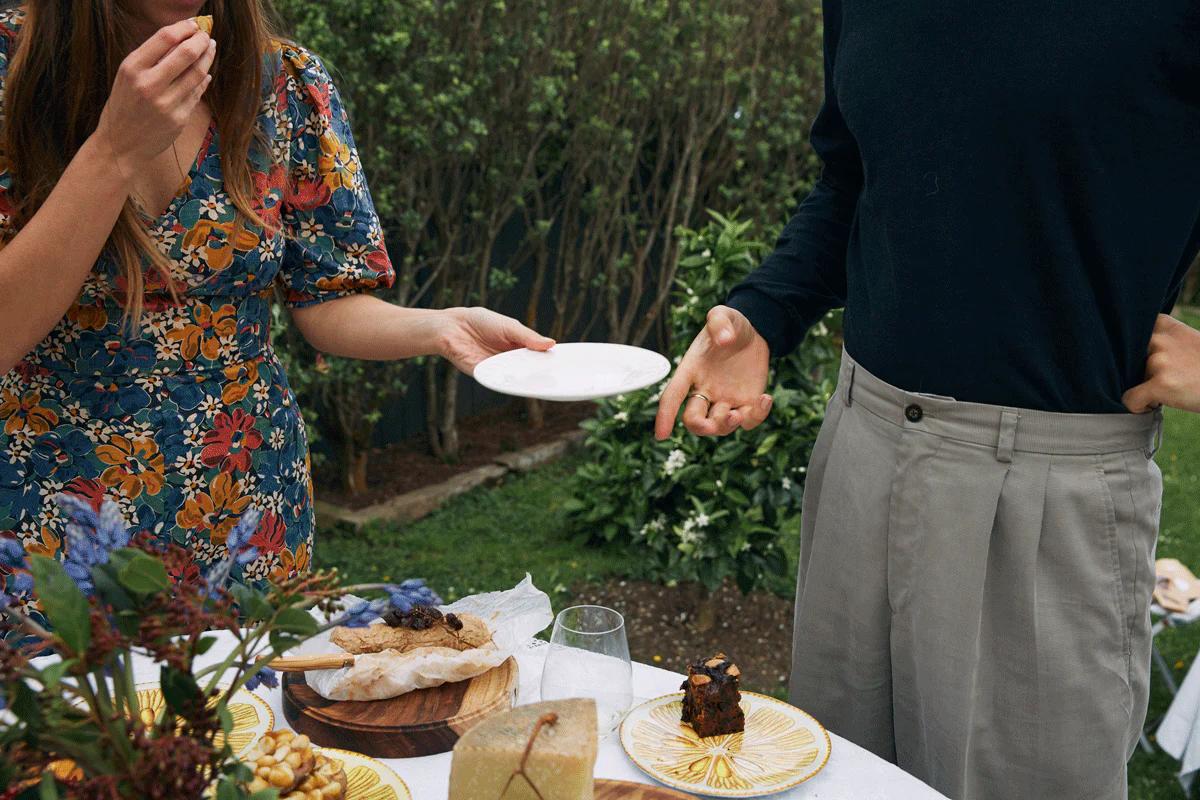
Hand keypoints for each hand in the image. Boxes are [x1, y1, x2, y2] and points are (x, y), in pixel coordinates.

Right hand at [91, 19, 215, 180]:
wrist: (120, 146)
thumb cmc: (123, 107)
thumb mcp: (127, 77)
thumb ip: (150, 59)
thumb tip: (181, 39)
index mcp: (132, 68)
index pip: (165, 38)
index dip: (184, 28)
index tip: (194, 25)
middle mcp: (149, 84)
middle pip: (186, 53)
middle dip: (202, 41)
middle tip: (208, 37)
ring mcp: (166, 103)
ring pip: (198, 73)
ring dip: (208, 59)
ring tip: (210, 50)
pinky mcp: (179, 118)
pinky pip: (197, 93)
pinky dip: (203, 80)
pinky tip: (205, 74)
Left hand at [437, 307, 554, 373]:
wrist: (453, 327)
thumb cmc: (481, 322)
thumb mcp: (509, 327)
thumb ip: (528, 337)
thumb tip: (551, 344)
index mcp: (519, 347)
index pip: (538, 357)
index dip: (550, 361)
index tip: (564, 366)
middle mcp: (510, 360)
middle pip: (530, 370)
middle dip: (542, 374)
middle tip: (556, 377)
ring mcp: (499, 369)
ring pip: (517, 378)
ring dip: (528, 380)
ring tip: (542, 381)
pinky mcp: (486, 375)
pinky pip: (501, 381)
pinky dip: (510, 382)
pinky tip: (519, 382)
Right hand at [654, 305, 770, 438]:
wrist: (754, 332)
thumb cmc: (731, 325)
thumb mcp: (723, 315)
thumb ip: (719, 321)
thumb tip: (724, 339)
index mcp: (691, 371)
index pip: (673, 396)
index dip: (665, 415)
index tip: (661, 435)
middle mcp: (705, 391)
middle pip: (694, 420)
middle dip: (701, 427)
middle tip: (713, 423)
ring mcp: (726, 400)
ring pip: (720, 426)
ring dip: (726, 425)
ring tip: (738, 413)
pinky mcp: (747, 403)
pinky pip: (749, 421)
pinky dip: (756, 416)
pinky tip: (766, 398)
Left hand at [1123, 313, 1199, 413]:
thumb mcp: (1187, 342)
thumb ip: (1162, 341)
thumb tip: (1125, 349)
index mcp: (1166, 326)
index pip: (1128, 334)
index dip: (1133, 350)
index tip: (1142, 358)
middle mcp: (1159, 339)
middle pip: (1127, 360)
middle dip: (1137, 371)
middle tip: (1162, 378)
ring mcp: (1159, 361)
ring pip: (1130, 379)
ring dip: (1144, 388)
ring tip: (1169, 389)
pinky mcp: (1161, 384)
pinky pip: (1130, 400)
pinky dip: (1138, 407)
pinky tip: (1156, 405)